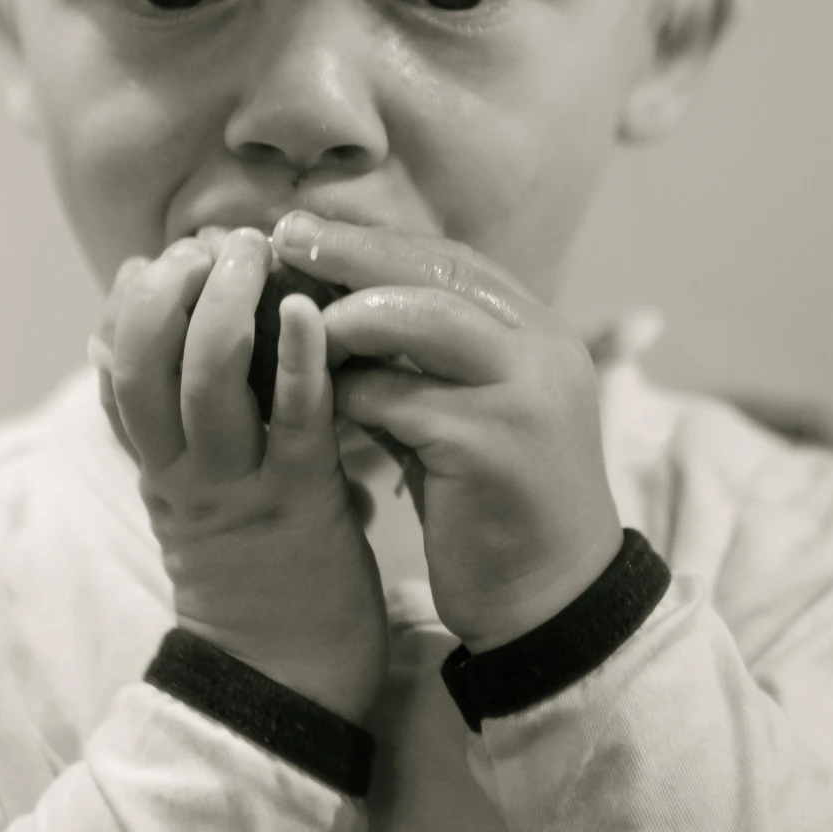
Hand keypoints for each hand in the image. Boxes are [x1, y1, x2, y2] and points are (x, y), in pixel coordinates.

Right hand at [93, 227, 387, 724]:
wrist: (291, 683)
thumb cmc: (259, 576)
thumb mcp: (197, 499)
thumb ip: (178, 430)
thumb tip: (145, 352)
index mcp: (158, 466)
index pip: (114, 367)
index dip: (129, 304)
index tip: (159, 257)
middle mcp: (183, 471)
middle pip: (144, 361)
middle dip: (169, 287)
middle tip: (210, 242)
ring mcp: (238, 484)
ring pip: (205, 379)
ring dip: (224, 303)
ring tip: (248, 251)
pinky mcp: (301, 499)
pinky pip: (291, 417)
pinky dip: (296, 355)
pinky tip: (306, 307)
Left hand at [274, 213, 623, 650]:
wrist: (549, 603)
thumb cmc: (490, 504)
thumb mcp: (461, 412)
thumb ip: (415, 361)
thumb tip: (327, 305)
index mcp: (539, 333)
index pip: (451, 260)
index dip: (375, 240)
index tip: (307, 229)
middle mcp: (545, 350)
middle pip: (439, 270)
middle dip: (353, 251)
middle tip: (283, 238)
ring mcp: (527, 395)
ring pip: (424, 317)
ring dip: (349, 316)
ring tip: (296, 322)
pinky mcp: (495, 446)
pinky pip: (402, 399)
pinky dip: (351, 397)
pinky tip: (318, 407)